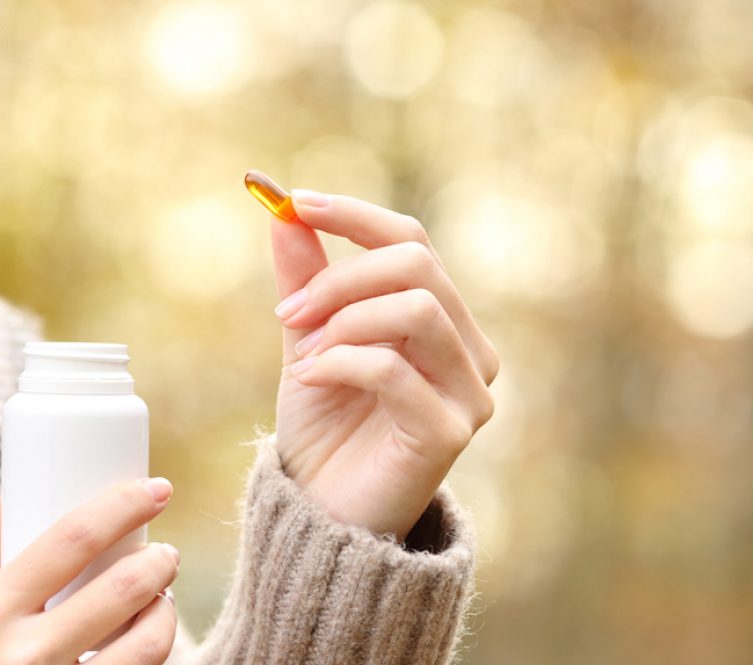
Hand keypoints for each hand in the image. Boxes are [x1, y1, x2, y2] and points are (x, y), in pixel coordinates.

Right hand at [0, 480, 178, 664]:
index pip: (70, 540)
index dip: (121, 506)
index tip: (155, 489)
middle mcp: (28, 655)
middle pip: (122, 590)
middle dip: (158, 562)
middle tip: (165, 553)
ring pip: (146, 646)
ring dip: (165, 614)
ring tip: (161, 601)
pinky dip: (151, 659)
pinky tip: (143, 647)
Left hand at [270, 190, 497, 539]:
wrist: (324, 514)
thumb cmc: (324, 429)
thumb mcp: (308, 340)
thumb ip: (306, 279)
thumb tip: (283, 210)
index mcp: (442, 319)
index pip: (413, 241)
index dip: (354, 216)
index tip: (294, 202)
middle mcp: (469, 350)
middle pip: (417, 265)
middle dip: (339, 278)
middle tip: (287, 313)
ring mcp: (468, 391)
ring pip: (415, 308)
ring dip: (342, 320)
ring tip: (301, 356)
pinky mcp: (450, 431)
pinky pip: (393, 367)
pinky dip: (339, 362)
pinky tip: (307, 380)